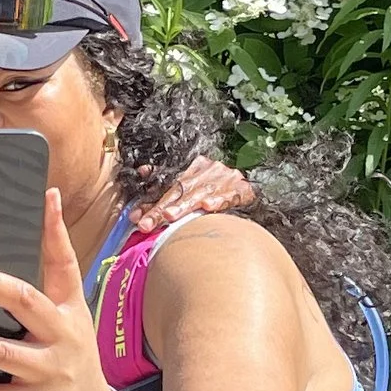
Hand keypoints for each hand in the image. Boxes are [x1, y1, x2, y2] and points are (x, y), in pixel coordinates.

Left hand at [137, 153, 255, 235]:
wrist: (254, 191)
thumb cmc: (219, 192)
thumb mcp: (193, 189)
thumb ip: (166, 196)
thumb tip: (138, 205)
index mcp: (194, 167)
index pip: (168, 184)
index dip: (152, 201)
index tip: (136, 217)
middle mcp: (208, 169)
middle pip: (180, 189)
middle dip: (162, 208)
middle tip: (147, 223)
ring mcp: (226, 178)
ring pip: (201, 192)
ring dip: (185, 206)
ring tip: (170, 215)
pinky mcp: (242, 189)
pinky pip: (228, 195)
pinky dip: (218, 200)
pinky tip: (208, 206)